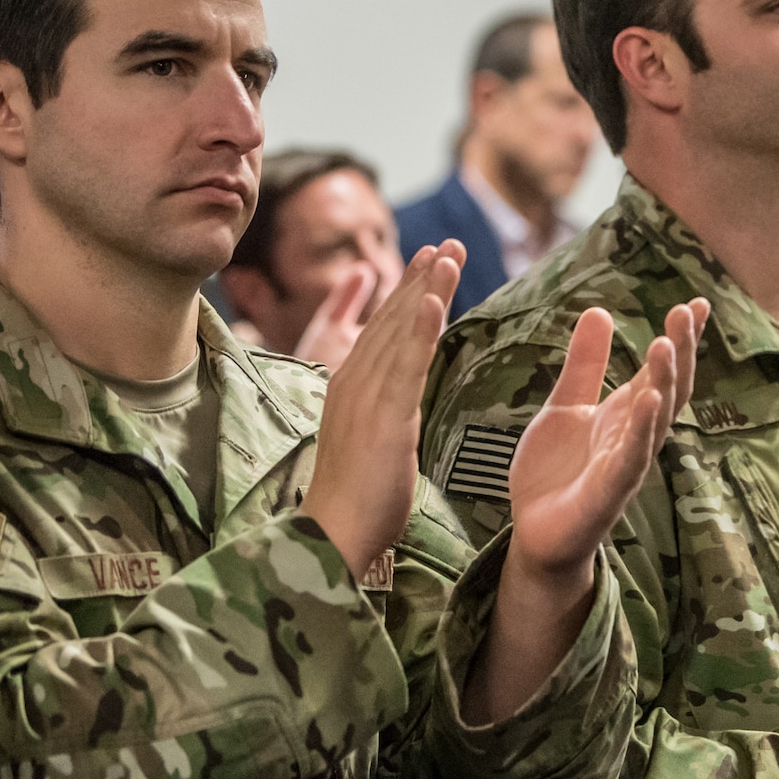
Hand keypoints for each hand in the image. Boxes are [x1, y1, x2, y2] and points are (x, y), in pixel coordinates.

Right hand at [300, 241, 463, 576]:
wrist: (331, 535)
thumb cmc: (355, 501)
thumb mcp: (372, 443)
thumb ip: (385, 415)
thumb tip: (401, 406)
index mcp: (349, 388)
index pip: (382, 330)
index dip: (407, 293)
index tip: (429, 262)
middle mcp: (353, 382)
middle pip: (391, 319)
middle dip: (420, 278)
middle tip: (446, 243)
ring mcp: (365, 396)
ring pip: (400, 331)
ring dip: (426, 289)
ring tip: (447, 254)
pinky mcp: (382, 416)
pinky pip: (406, 364)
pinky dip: (420, 329)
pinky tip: (435, 300)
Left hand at [505, 300, 707, 584]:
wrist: (534, 533)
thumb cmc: (556, 472)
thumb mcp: (564, 405)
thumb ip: (584, 364)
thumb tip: (599, 310)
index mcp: (625, 414)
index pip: (662, 371)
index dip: (682, 340)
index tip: (699, 302)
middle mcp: (634, 438)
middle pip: (669, 390)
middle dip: (680, 352)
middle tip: (686, 312)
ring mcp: (625, 467)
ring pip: (654, 422)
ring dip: (663, 383)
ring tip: (665, 344)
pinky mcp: (607, 495)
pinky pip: (630, 460)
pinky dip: (641, 431)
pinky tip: (649, 401)